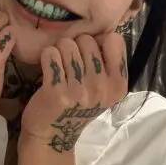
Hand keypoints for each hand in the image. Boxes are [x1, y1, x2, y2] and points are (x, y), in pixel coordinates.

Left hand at [20, 33, 128, 152]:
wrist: (52, 133)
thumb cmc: (77, 104)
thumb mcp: (103, 88)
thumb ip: (108, 62)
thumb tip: (103, 31)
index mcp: (118, 85)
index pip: (114, 40)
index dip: (99, 42)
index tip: (90, 55)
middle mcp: (102, 88)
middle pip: (87, 40)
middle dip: (76, 45)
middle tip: (70, 63)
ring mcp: (80, 91)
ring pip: (67, 44)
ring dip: (59, 51)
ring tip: (59, 66)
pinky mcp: (57, 91)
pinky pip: (50, 54)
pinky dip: (47, 57)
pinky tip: (48, 69)